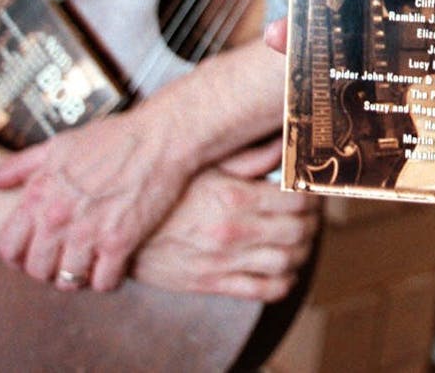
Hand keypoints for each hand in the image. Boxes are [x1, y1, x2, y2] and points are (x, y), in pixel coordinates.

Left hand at [0, 107, 192, 291]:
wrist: (161, 137)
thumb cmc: (113, 137)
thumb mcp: (58, 145)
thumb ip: (17, 166)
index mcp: (40, 193)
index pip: (7, 245)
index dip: (16, 255)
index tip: (32, 252)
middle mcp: (58, 216)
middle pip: (36, 268)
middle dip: (47, 269)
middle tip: (63, 261)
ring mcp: (89, 231)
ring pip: (67, 280)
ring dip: (75, 278)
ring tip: (87, 267)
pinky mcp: (120, 240)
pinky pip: (102, 282)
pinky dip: (106, 281)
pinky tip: (112, 268)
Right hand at [131, 142, 318, 299]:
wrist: (121, 231)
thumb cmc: (164, 194)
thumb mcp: (205, 165)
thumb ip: (249, 157)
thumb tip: (283, 143)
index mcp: (235, 197)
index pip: (296, 200)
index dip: (312, 196)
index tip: (312, 192)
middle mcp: (234, 231)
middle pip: (298, 231)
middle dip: (313, 224)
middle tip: (311, 216)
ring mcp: (224, 260)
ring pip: (286, 261)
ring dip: (302, 252)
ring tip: (300, 241)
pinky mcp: (212, 283)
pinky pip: (262, 289)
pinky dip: (282, 283)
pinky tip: (284, 270)